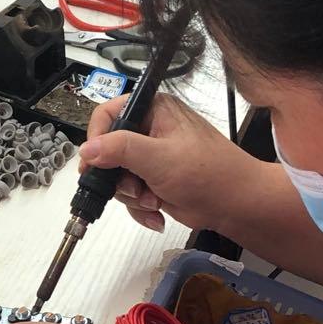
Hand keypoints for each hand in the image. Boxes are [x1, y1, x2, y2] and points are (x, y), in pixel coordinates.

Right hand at [81, 91, 254, 234]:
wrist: (237, 205)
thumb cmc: (207, 174)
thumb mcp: (159, 158)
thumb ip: (120, 150)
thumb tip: (85, 149)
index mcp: (154, 110)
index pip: (108, 115)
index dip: (96, 139)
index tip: (92, 165)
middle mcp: (150, 130)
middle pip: (108, 150)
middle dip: (118, 178)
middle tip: (134, 189)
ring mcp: (151, 157)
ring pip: (117, 177)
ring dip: (131, 195)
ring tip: (153, 202)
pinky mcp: (154, 180)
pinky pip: (130, 194)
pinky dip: (140, 207)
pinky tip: (156, 213)